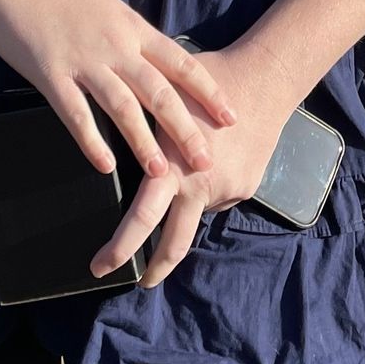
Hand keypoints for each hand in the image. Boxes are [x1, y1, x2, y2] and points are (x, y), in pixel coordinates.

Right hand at [0, 0, 236, 180]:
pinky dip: (91, 141)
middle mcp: (116, 46)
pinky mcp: (51, 74)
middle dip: (185, 128)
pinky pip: (75, 113)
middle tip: (206, 160)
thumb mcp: (110, 11)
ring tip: (161, 173)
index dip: (208, 92)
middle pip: (160, 91)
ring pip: (122, 106)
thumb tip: (158, 68)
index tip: (230, 116)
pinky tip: (105, 166)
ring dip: (144, 142)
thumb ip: (133, 40)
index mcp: (134, 29)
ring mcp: (83, 61)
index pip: (182, 63)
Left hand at [89, 37, 298, 287]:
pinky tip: (216, 156)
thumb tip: (110, 152)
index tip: (100, 267)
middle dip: (155, 269)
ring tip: (192, 163)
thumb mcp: (160, 103)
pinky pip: (219, 196)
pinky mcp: (246, 188)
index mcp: (172, 169)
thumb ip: (139, 133)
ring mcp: (227, 190)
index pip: (140, 220)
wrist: (264, 80)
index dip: (119, 249)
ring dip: (188, 201)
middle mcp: (200, 187)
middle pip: (174, 243)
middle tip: (140, 282)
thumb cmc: (203, 83)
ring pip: (197, 211)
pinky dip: (210, 186)